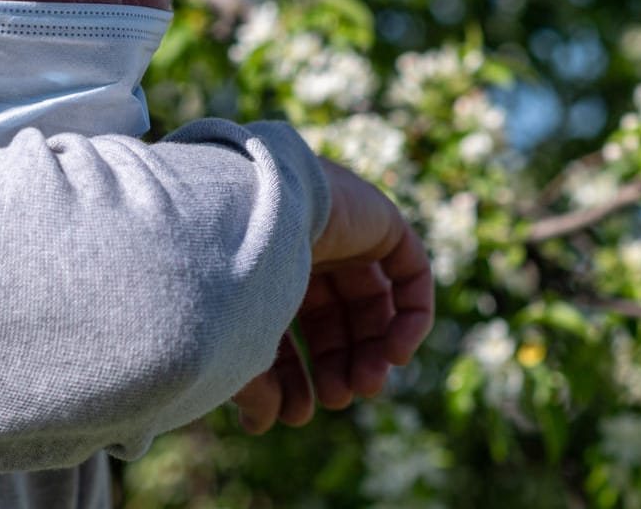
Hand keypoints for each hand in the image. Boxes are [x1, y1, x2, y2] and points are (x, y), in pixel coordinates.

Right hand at [232, 158, 434, 433]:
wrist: (245, 216)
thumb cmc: (229, 280)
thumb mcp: (237, 346)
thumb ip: (254, 387)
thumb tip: (262, 424)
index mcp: (258, 267)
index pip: (283, 327)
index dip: (291, 376)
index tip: (293, 414)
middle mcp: (299, 246)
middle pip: (332, 319)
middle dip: (337, 366)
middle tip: (338, 399)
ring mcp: (341, 231)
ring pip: (372, 301)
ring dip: (374, 351)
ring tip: (368, 385)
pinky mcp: (379, 219)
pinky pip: (410, 271)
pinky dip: (411, 316)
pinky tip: (396, 354)